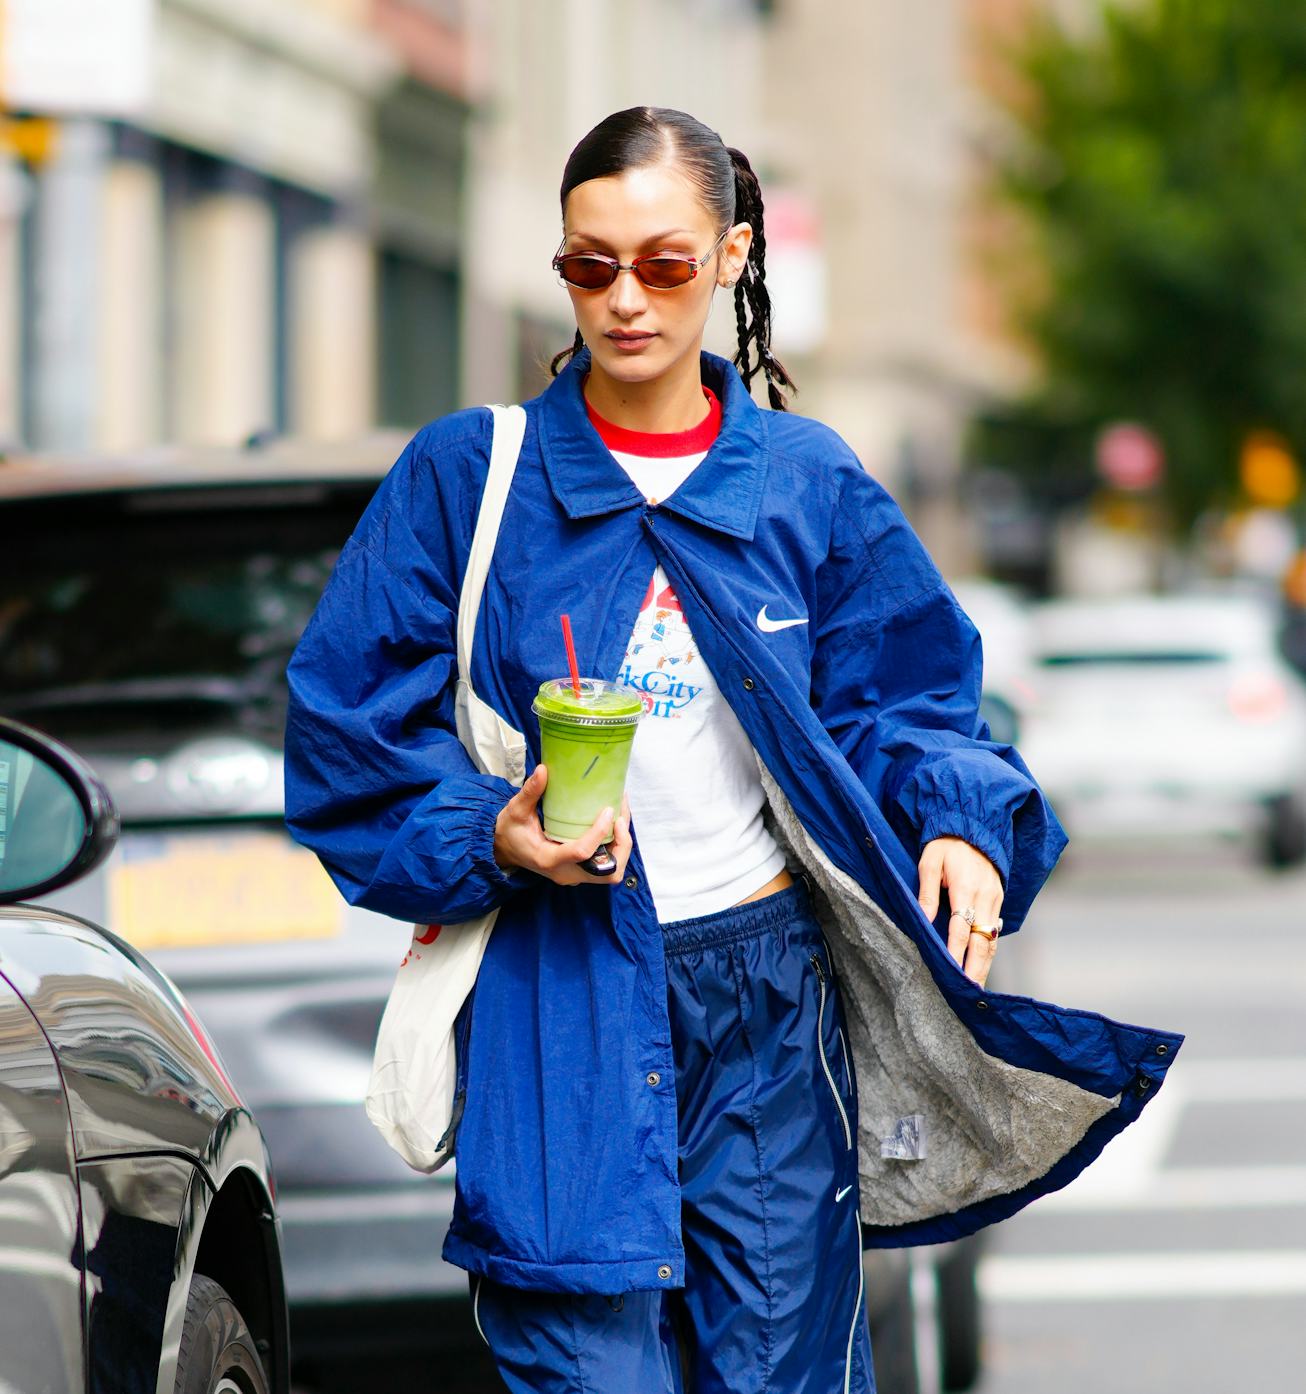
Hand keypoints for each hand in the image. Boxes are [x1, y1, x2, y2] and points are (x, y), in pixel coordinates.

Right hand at [493, 763, 632, 886]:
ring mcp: (575, 875)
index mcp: (549, 860)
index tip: (608, 810)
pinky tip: (614, 822)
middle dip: (621, 845)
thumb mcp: (516, 810)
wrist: (505, 850)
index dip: (599, 832)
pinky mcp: (580, 871)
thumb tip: (543, 770)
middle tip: (620, 816)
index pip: (582, 852)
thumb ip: (530, 791)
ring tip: (621, 816)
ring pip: (612, 871)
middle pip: (607, 872)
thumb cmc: (511, 831)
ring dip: (622, 846)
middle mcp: (566, 873)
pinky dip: (616, 846)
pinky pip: (607, 864)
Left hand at [917, 836, 1002, 986]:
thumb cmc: (946, 845)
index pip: (961, 927)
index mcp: (967, 887)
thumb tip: (922, 919)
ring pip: (991, 940)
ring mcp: (995, 900)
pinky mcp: (999, 901)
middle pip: (982, 941)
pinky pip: (994, 931)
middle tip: (968, 994)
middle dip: (975, 969)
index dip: (955, 952)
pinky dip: (988, 951)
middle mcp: (985, 897)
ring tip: (975, 988)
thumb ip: (927, 892)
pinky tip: (980, 966)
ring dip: (984, 965)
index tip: (951, 974)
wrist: (974, 828)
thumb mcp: (929, 862)